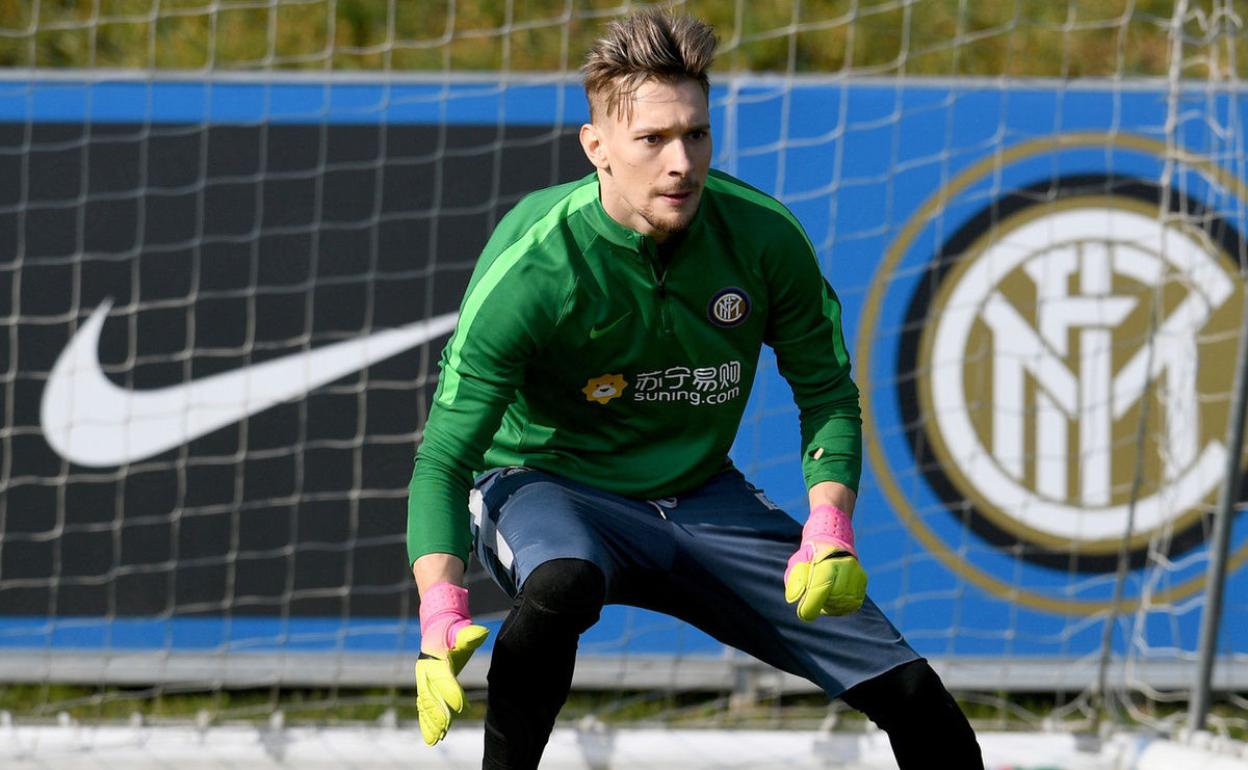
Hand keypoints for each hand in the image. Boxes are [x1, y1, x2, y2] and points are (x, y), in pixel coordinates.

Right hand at [416, 581, 489, 745]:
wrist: (436, 625)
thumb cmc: (452, 628)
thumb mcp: (460, 629)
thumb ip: (468, 634)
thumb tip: (481, 632)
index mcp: (434, 657)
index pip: (443, 678)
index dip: (451, 692)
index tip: (461, 707)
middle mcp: (425, 670)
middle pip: (430, 694)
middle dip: (438, 713)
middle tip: (446, 728)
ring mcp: (423, 679)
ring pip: (425, 704)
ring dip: (430, 722)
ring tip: (436, 739)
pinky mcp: (424, 686)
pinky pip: (423, 706)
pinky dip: (426, 721)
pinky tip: (432, 737)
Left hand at [784, 503, 866, 619]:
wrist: (832, 541)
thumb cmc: (810, 556)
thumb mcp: (797, 564)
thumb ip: (795, 581)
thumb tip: (793, 599)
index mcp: (826, 561)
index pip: (820, 589)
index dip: (810, 606)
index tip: (803, 614)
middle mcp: (845, 567)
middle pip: (832, 600)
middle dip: (820, 603)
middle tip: (813, 597)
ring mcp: (856, 573)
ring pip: (844, 604)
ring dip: (831, 605)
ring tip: (824, 594)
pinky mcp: (863, 580)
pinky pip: (853, 603)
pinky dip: (842, 604)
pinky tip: (834, 596)